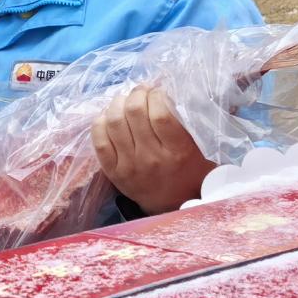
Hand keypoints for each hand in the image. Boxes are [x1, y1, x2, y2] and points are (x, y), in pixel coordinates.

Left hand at [92, 86, 214, 213]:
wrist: (173, 206)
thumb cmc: (189, 171)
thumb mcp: (198, 148)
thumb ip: (184, 122)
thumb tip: (164, 90)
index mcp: (178, 151)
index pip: (160, 113)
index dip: (156, 94)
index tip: (158, 91)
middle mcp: (152, 158)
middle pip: (134, 112)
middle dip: (136, 93)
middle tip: (141, 91)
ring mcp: (129, 165)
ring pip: (114, 122)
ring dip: (118, 103)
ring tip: (125, 100)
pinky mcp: (113, 172)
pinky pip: (99, 140)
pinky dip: (101, 122)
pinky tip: (109, 116)